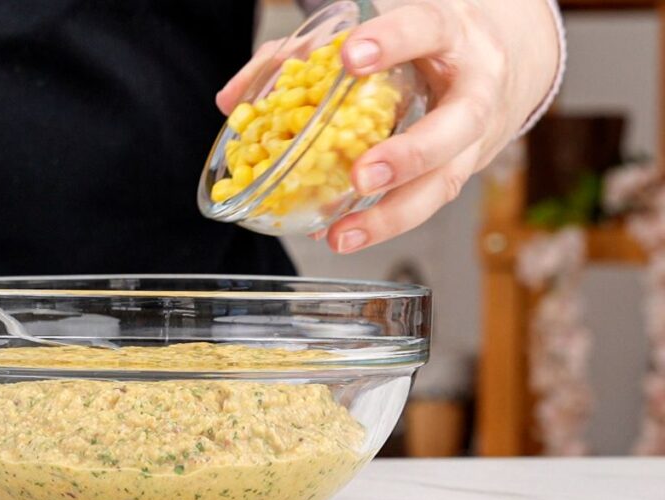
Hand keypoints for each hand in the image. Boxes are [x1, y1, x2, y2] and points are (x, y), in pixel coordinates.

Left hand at [217, 0, 559, 252]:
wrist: (503, 59)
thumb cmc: (424, 43)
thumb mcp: (377, 31)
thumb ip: (301, 55)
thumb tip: (231, 101)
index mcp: (450, 35)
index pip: (426, 29)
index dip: (392, 42)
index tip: (350, 57)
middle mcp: (475, 88)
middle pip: (456, 125)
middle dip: (409, 154)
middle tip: (362, 174)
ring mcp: (476, 137)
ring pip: (446, 181)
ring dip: (393, 214)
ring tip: (344, 234)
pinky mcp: (464, 171)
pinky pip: (427, 202)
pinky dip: (385, 223)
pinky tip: (345, 234)